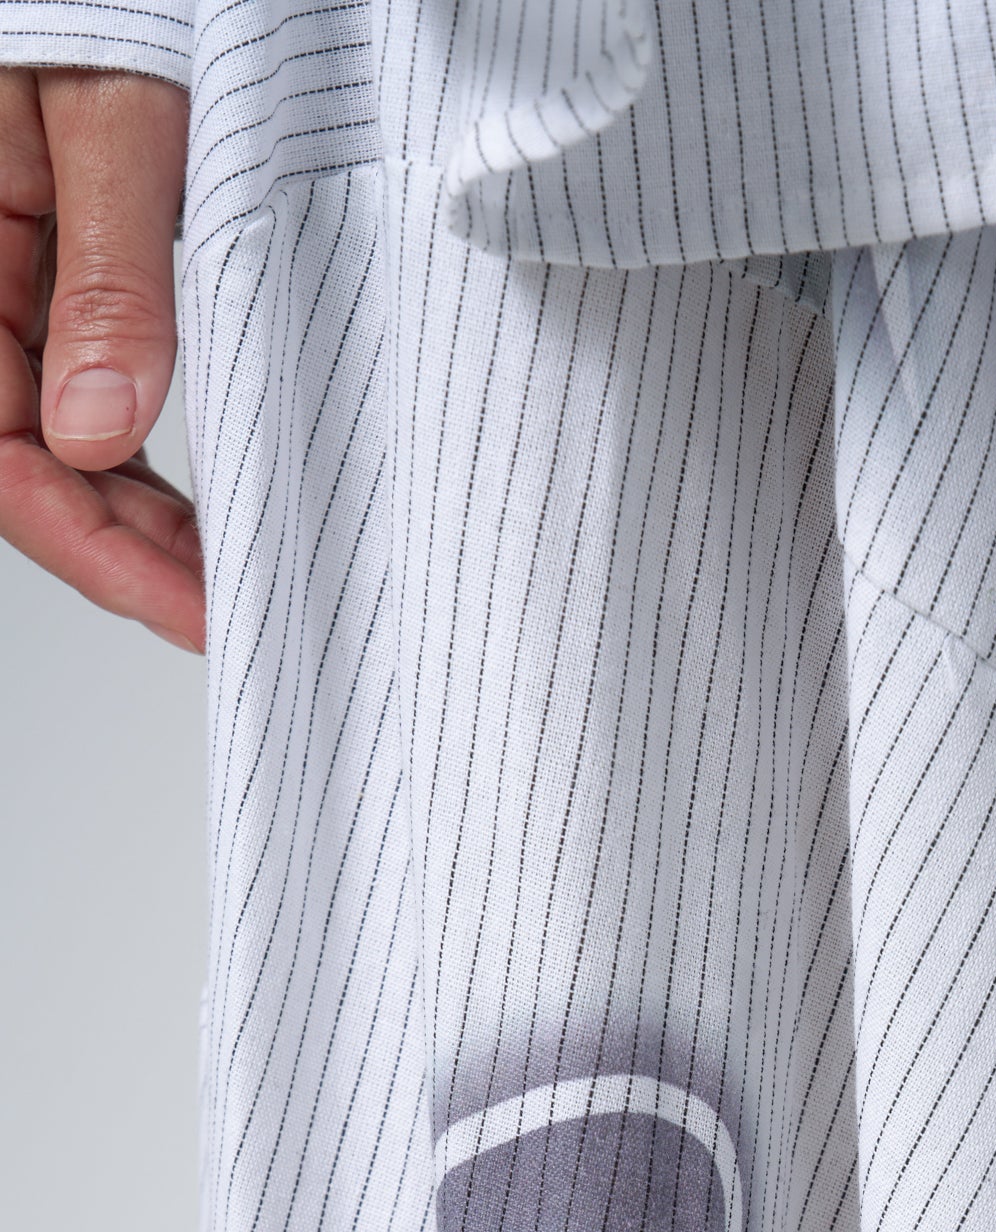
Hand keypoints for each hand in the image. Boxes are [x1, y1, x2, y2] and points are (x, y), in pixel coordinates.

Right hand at [0, 67, 200, 650]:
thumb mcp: (111, 113)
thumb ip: (108, 272)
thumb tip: (98, 427)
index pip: (4, 451)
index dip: (95, 548)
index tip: (191, 608)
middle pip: (30, 460)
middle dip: (127, 549)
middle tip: (230, 611)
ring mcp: (14, 268)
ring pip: (61, 433)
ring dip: (136, 512)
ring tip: (223, 572)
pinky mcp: (61, 257)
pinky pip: (85, 379)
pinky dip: (139, 450)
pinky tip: (193, 497)